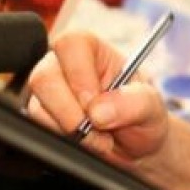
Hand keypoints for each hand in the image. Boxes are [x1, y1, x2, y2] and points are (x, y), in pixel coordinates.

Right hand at [26, 31, 169, 165]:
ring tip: (100, 137)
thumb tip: (98, 111)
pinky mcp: (42, 117)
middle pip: (44, 77)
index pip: (70, 44)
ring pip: (38, 108)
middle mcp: (64, 65)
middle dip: (71, 112)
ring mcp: (49, 92)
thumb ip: (133, 102)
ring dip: (70, 131)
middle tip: (98, 127)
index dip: (79, 74)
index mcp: (92, 49)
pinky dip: (63, 142)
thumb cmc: (143, 115)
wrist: (137, 145)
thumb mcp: (151, 106)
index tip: (95, 101)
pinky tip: (86, 142)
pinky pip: (39, 129)